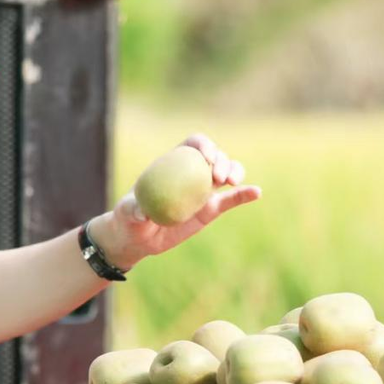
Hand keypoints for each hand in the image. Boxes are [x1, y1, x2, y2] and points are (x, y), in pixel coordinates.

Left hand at [97, 134, 261, 269]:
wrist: (138, 237)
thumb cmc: (129, 218)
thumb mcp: (127, 211)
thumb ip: (134, 209)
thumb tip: (142, 212)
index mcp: (173, 164)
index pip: (193, 145)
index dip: (204, 146)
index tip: (207, 157)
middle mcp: (192, 173)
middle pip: (215, 157)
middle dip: (222, 160)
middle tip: (219, 177)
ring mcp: (203, 190)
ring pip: (227, 174)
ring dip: (235, 172)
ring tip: (233, 182)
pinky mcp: (210, 209)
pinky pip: (231, 200)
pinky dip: (244, 194)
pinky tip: (256, 192)